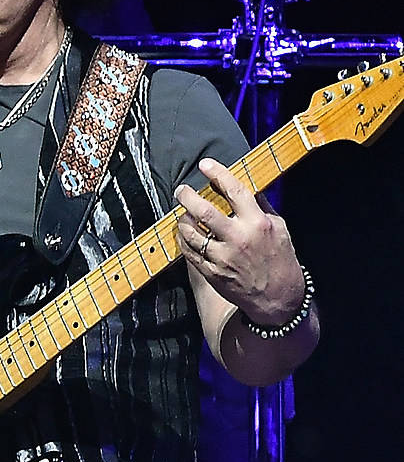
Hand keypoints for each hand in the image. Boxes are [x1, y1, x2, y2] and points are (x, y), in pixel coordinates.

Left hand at [176, 158, 304, 322]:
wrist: (278, 297)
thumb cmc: (280, 258)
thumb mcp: (280, 228)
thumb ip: (262, 207)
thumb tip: (246, 185)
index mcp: (258, 224)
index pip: (235, 191)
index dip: (218, 174)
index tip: (205, 165)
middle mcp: (239, 238)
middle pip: (203, 211)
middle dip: (187, 197)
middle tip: (182, 190)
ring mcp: (223, 257)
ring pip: (190, 231)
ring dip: (182, 219)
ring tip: (183, 214)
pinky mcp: (211, 272)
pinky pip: (189, 251)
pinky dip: (184, 239)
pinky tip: (186, 233)